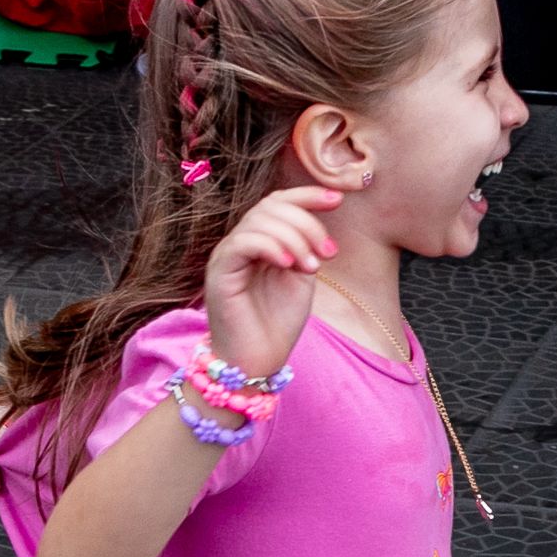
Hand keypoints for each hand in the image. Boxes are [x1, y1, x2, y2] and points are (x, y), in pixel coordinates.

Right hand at [204, 186, 340, 376]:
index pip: (278, 202)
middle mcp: (240, 243)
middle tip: (328, 252)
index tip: (338, 200)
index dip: (307, 195)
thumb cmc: (277, 324)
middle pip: (271, 207)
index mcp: (260, 241)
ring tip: (311, 267)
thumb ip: (305, 247)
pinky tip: (289, 265)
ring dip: (295, 239)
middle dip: (307, 223)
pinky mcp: (219, 272)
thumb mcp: (301, 277)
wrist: (256, 362)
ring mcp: (227, 255)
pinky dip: (271, 247)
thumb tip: (317, 222)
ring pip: (259, 221)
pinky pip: (243, 243)